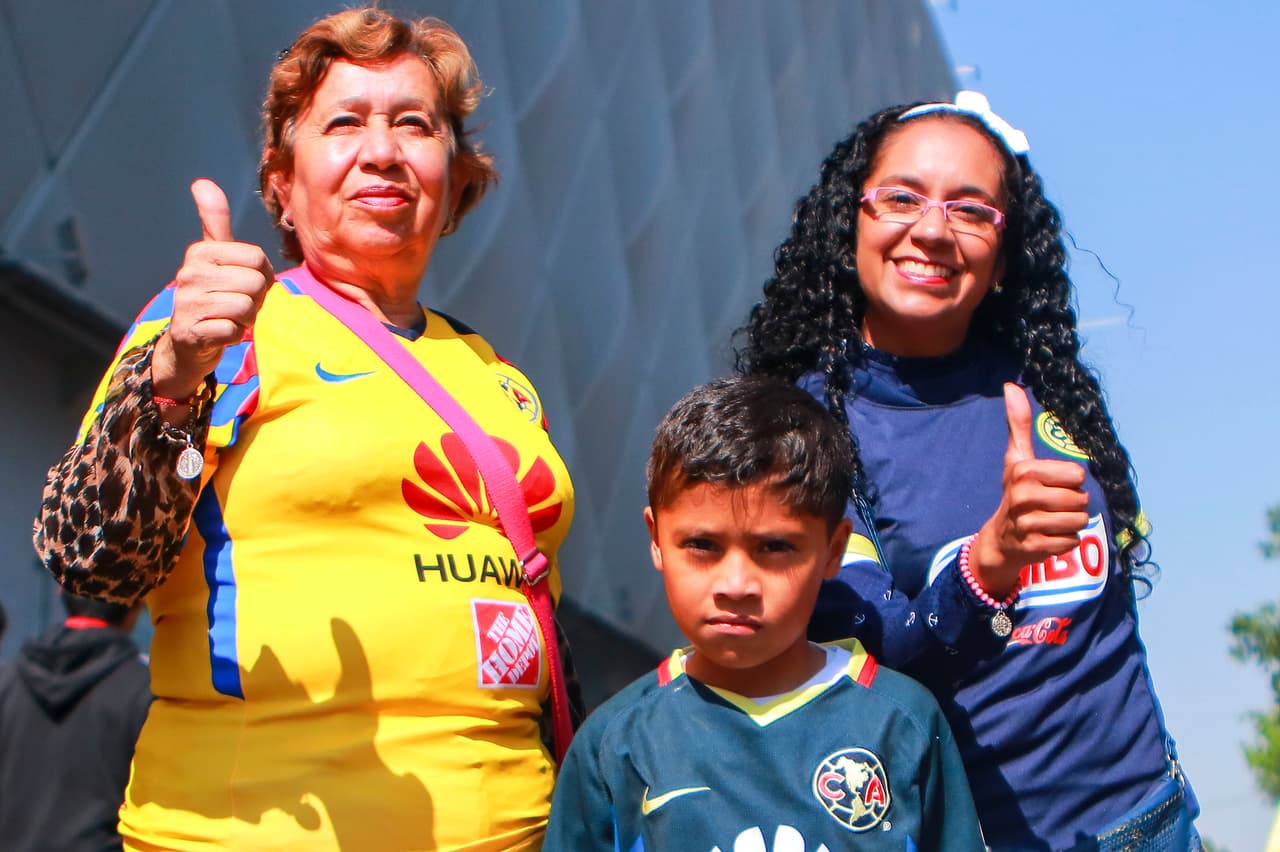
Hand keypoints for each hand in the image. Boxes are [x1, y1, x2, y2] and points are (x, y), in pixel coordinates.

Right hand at [151, 179, 273, 398]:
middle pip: (255, 283)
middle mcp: (189, 274)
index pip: (257, 259)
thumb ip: (214, 221)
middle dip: (256, 299)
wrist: (188, 343)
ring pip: (247, 307)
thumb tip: (202, 182)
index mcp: (200, 252)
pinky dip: (235, 335)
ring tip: (229, 318)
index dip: (261, 276)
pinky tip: (221, 332)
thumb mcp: (215, 257)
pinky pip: (235, 330)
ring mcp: (188, 303)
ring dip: (246, 318)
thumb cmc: (212, 296)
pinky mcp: (192, 331)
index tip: (244, 283)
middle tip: (237, 304)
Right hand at [970, 383, 1089, 597]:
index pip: (1077, 476)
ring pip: (1080, 522)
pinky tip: (1048, 538)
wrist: (1001, 538)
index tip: (1051, 486)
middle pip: (1081, 499)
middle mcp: (1023, 497)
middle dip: (1073, 505)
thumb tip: (1011, 385)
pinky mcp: (1036, 548)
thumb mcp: (1016, 458)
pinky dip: (1066, 542)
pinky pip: (1072, 542)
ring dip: (1071, 524)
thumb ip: (1018, 423)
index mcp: (1024, 471)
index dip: (1070, 482)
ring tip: (1051, 522)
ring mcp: (1028, 524)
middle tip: (1051, 507)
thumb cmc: (1016, 492)